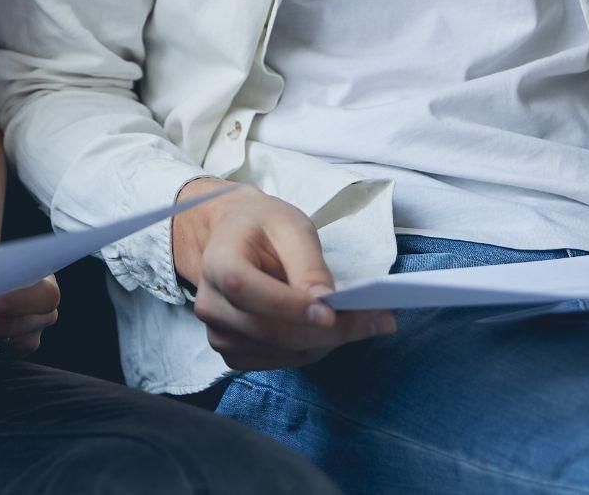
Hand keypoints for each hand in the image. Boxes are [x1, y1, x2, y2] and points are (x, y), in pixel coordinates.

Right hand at [172, 179, 394, 370]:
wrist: (233, 238)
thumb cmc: (263, 226)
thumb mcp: (290, 226)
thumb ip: (307, 263)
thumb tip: (326, 302)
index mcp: (218, 262)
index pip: (247, 290)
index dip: (289, 306)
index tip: (332, 312)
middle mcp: (211, 304)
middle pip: (269, 331)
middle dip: (327, 331)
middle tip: (378, 320)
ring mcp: (219, 333)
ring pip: (280, 352)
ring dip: (325, 343)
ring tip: (359, 322)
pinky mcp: (233, 352)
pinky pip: (278, 362)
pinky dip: (310, 350)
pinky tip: (327, 331)